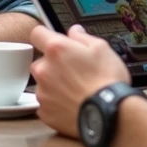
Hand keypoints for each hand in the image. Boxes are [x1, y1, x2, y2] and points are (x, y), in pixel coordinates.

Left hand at [30, 24, 129, 138]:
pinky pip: (46, 103)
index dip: (45, 35)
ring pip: (43, 83)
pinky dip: (56, 102)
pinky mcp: (45, 112)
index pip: (37, 34)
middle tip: (72, 70)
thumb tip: (74, 32)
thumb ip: (83, 37)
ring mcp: (42, 92)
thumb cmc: (107, 81)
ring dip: (54, 84)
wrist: (109, 115)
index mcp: (56, 49)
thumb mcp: (102, 48)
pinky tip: (72, 103)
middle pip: (40, 61)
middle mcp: (44, 70)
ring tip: (75, 90)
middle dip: (53, 64)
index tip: (52, 40)